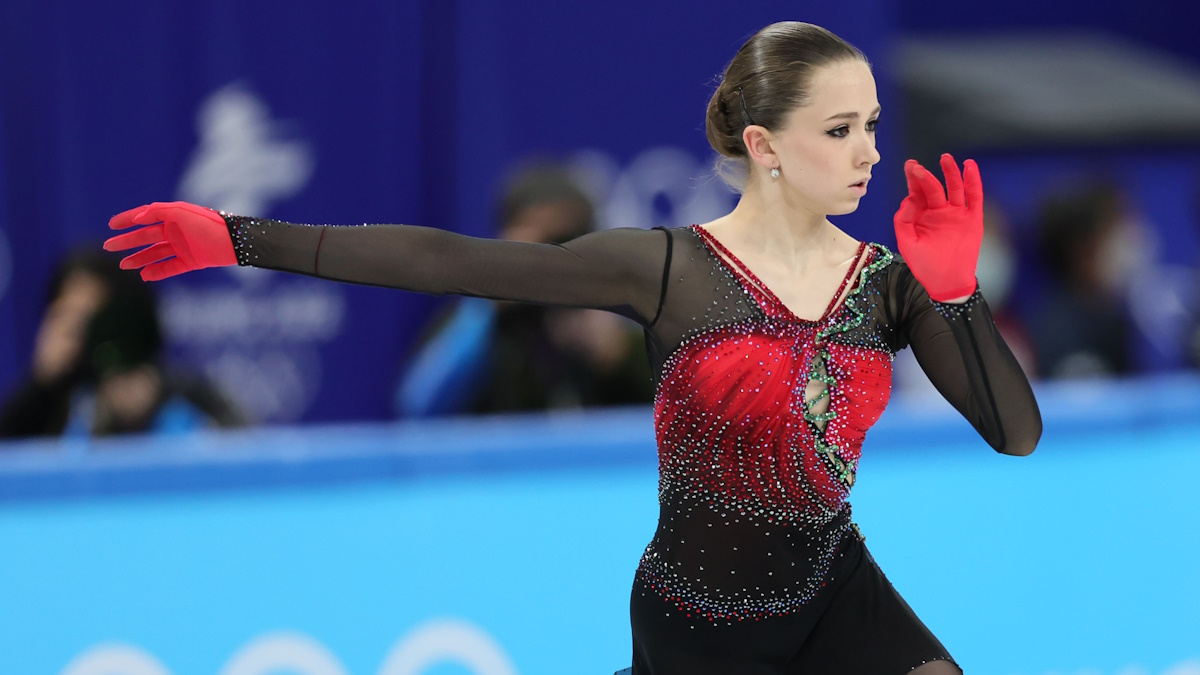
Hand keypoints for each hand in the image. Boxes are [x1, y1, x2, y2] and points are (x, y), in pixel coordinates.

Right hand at [104, 201, 235, 280]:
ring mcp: (182, 247)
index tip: (110, 225)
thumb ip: (157, 212)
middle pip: (145, 237)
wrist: (233, 242)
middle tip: (108, 247)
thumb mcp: (180, 212)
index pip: (144, 217)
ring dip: (139, 259)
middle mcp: (175, 231)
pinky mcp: (191, 261)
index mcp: (172, 217)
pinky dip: (157, 272)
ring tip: (124, 265)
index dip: (127, 220)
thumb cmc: (207, 223)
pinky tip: (144, 275)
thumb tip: (137, 218)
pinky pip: (170, 268)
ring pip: (155, 254)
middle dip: (126, 241)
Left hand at [893, 154, 982, 301]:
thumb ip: (903, 221)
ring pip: (955, 187)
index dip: (914, 179)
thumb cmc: (925, 265)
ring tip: (946, 159)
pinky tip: (970, 167)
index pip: (917, 192)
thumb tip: (907, 200)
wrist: (947, 282)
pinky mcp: (972, 219)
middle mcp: (939, 211)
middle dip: (926, 175)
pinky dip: (973, 181)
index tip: (910, 166)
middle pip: (933, 187)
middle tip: (918, 166)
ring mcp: (957, 214)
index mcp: (922, 216)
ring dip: (951, 172)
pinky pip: (975, 197)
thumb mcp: (907, 244)